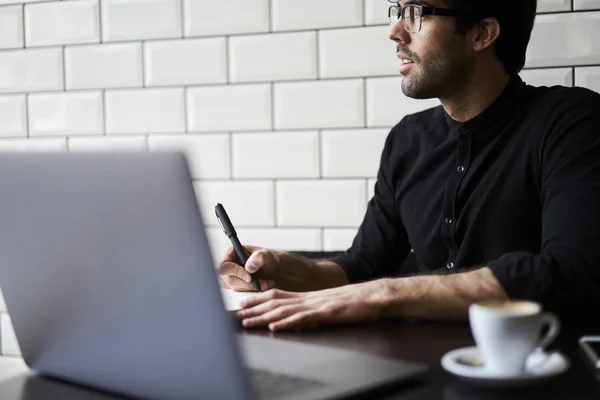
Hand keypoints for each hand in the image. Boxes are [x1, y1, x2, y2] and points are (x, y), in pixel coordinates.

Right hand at [217, 245, 278, 291]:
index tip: (249, 277)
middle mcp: (228, 265)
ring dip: (252, 288)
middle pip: (229, 279)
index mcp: (230, 253)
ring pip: (236, 288)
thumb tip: (248, 267)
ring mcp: (231, 277)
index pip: (223, 265)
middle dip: (247, 284)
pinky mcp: (236, 286)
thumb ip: (260, 257)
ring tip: (267, 284)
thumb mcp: (268, 255)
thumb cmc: (269, 259)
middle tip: (263, 284)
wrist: (274, 269)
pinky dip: (253, 291)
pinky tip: (264, 287)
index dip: (235, 272)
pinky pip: (241, 293)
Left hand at [235, 280, 388, 330]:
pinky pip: (304, 318)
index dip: (258, 299)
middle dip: (254, 309)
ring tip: (248, 321)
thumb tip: (296, 316)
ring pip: (285, 310)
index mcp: (308, 296)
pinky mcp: (327, 312)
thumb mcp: (328, 304)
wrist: (374, 296)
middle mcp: (309, 298)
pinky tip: (276, 326)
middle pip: (276, 302)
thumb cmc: (354, 302)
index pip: (278, 295)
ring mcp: (317, 304)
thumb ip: (312, 309)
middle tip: (237, 314)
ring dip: (264, 317)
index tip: (243, 303)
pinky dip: (287, 322)